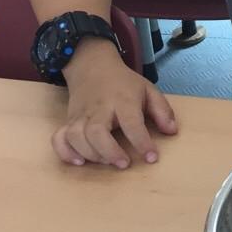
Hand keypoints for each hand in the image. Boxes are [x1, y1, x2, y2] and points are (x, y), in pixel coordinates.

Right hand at [53, 38, 177, 168]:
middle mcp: (99, 108)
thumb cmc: (124, 84)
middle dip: (109, 151)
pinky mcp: (68, 121)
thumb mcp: (148, 90)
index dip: (141, 141)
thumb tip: (172, 131)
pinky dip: (65, 152)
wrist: (93, 67)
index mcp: (123, 100)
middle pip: (96, 131)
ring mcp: (80, 115)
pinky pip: (59, 138)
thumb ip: (162, 110)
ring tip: (106, 163)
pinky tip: (78, 162)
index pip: (131, 122)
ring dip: (90, 154)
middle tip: (124, 164)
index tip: (151, 157)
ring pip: (76, 136)